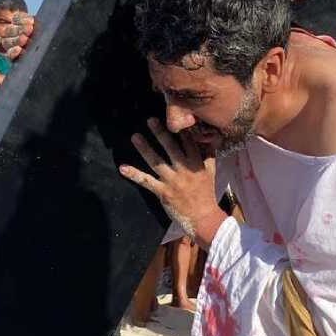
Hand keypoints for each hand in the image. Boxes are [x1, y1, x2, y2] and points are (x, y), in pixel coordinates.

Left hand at [120, 118, 224, 246]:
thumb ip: (209, 155)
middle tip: (150, 120)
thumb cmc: (206, 194)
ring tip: (135, 137)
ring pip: (156, 161)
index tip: (173, 118)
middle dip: (161, 133)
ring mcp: (172, 181)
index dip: (180, 130)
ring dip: (145, 148)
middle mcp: (184, 170)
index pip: (188, 142)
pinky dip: (134, 174)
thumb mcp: (212, 172)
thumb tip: (212, 139)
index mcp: (197, 164)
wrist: (203, 218)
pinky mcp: (163, 192)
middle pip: (171, 148)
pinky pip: (146, 181)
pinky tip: (122, 168)